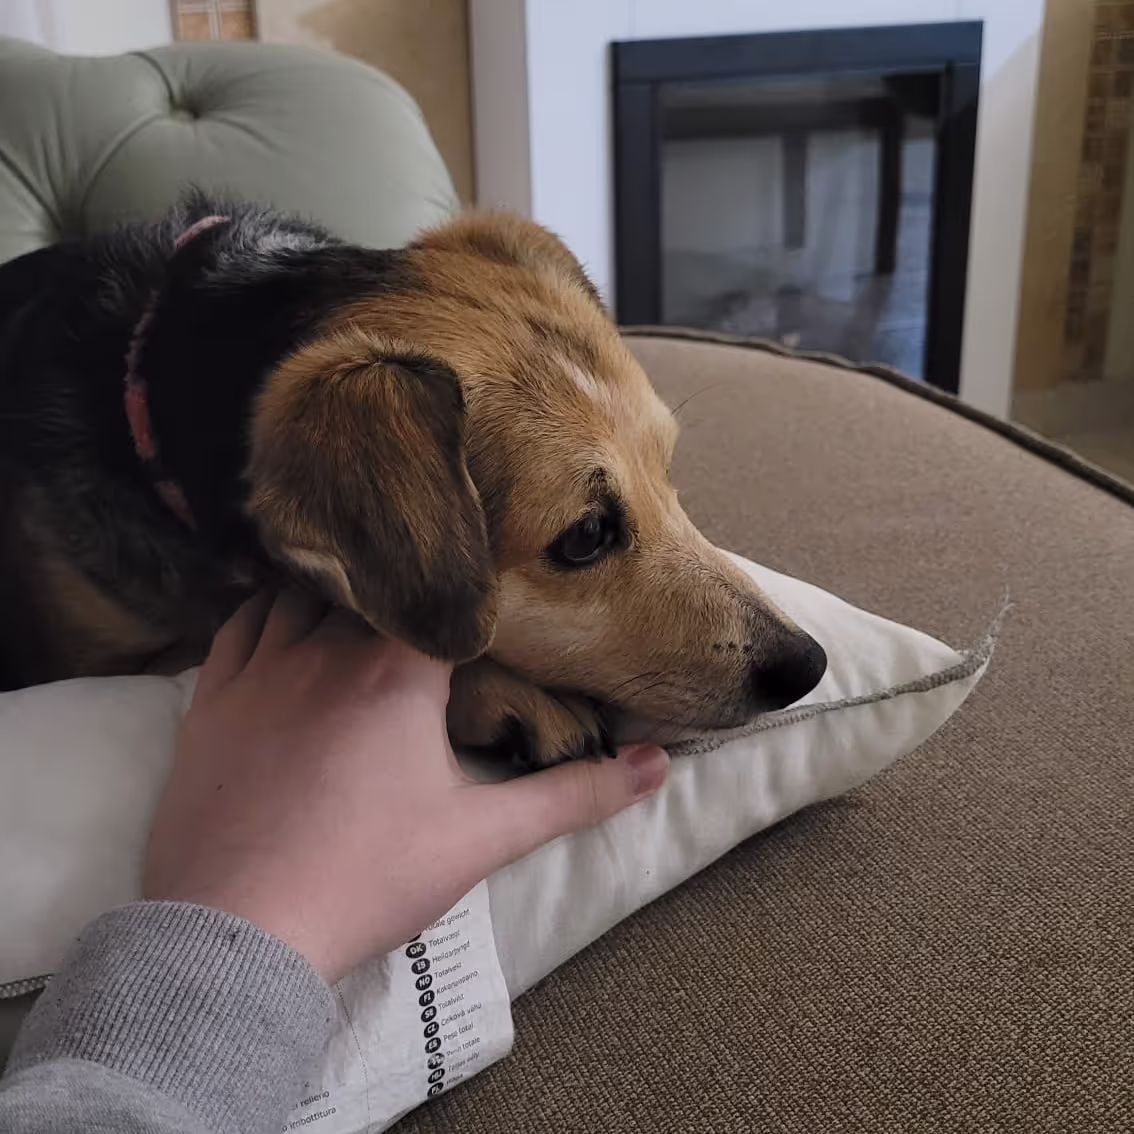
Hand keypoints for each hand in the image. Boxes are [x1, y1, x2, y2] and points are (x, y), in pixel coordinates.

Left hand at [144, 590, 668, 981]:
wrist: (241, 934)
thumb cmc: (369, 879)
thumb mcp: (482, 839)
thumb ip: (575, 795)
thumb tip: (657, 764)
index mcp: (398, 673)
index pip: (440, 598)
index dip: (464, 590)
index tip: (482, 587)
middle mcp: (327, 650)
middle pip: (371, 589)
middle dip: (401, 591)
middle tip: (422, 596)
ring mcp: (261, 670)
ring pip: (300, 593)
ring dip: (334, 593)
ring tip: (360, 602)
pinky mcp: (211, 699)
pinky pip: (238, 626)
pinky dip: (265, 611)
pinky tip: (282, 620)